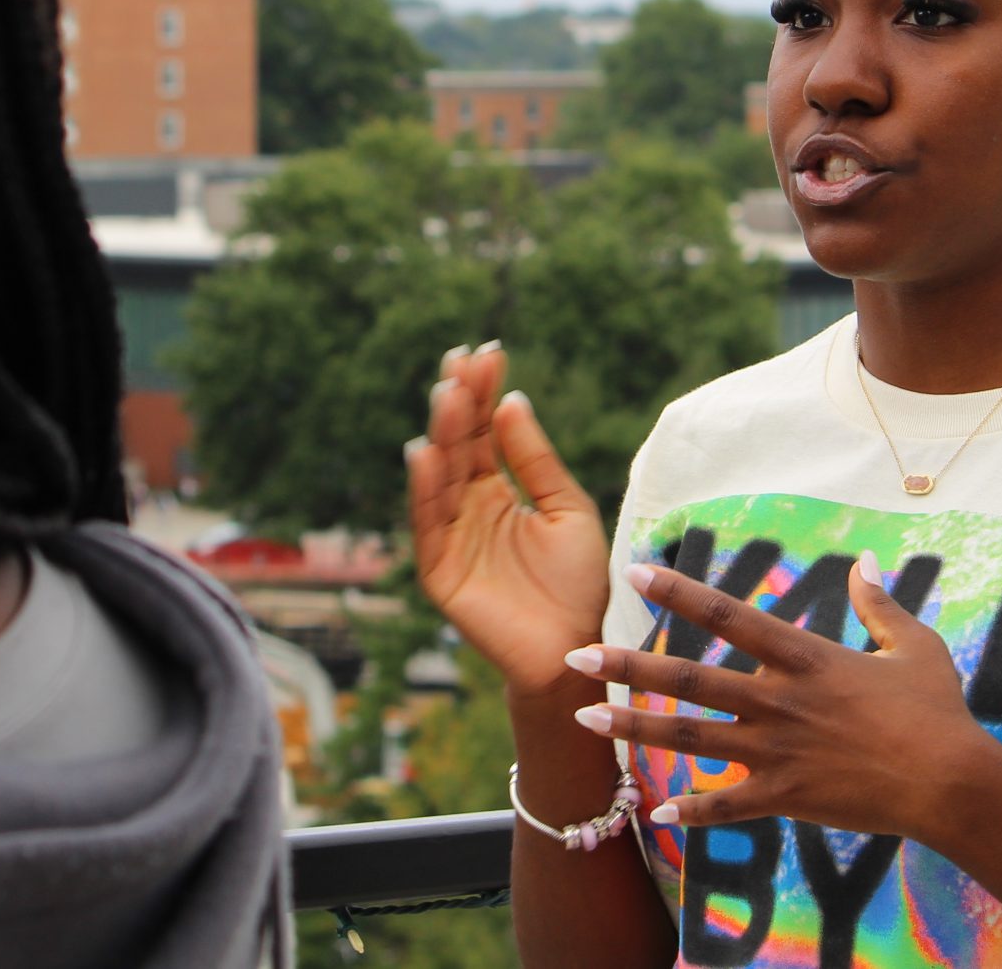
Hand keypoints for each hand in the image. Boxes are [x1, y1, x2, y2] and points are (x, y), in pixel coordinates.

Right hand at [407, 343, 611, 699]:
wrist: (575, 649)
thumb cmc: (576, 584)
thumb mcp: (566, 509)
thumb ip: (536, 460)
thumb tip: (513, 401)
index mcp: (498, 492)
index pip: (485, 433)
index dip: (484, 394)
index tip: (488, 353)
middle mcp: (468, 509)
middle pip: (459, 447)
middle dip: (459, 404)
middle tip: (461, 362)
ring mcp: (451, 538)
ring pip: (440, 478)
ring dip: (442, 436)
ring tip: (448, 394)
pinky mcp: (440, 571)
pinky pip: (428, 526)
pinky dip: (424, 490)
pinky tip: (425, 452)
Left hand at [565, 552, 1001, 841]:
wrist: (952, 783)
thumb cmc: (938, 712)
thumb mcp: (913, 645)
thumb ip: (879, 604)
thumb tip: (865, 562)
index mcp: (805, 657)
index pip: (728, 614)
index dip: (679, 591)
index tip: (636, 570)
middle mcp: (780, 700)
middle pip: (690, 677)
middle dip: (627, 666)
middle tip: (575, 656)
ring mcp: (778, 751)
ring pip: (691, 737)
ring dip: (634, 730)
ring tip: (584, 722)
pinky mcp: (787, 798)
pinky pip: (727, 807)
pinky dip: (690, 811)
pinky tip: (653, 813)